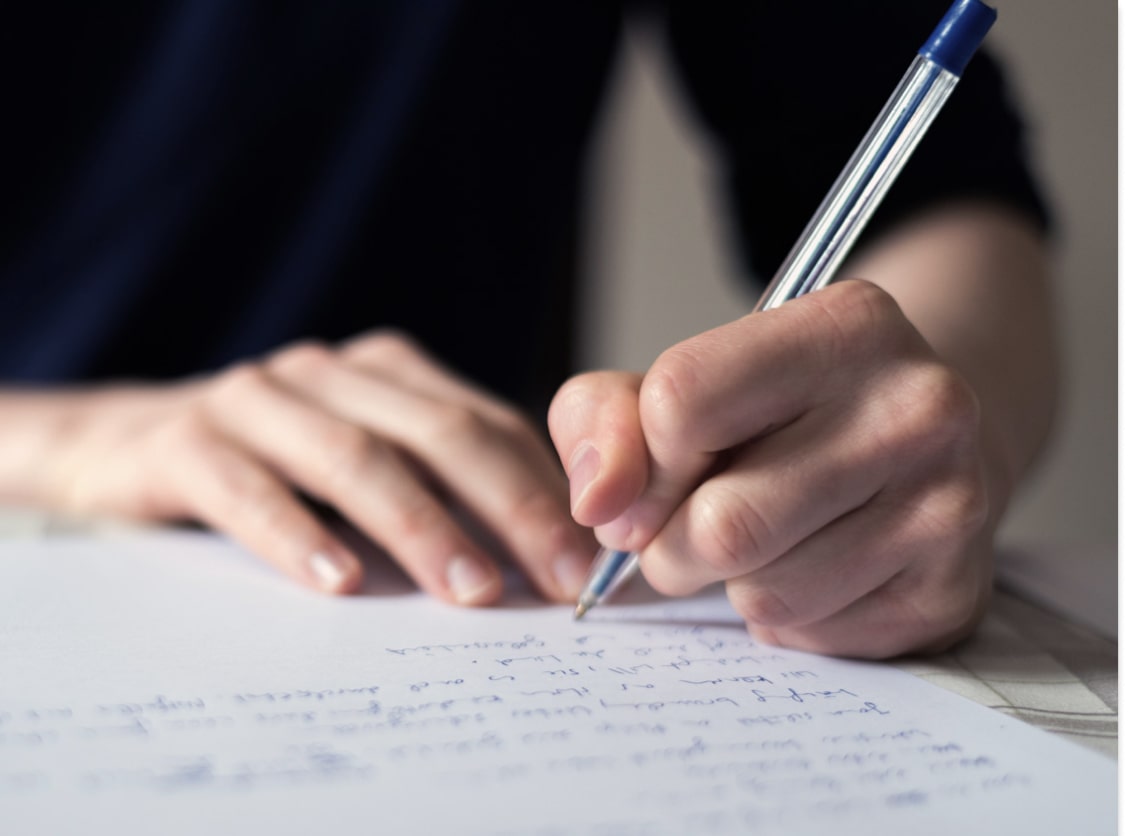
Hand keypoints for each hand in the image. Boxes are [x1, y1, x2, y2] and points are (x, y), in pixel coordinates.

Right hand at [39, 332, 595, 601]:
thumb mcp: (362, 465)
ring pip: (354, 457)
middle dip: (507, 508)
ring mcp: (255, 398)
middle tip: (552, 580)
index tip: (584, 562)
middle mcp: (327, 371)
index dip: (542, 491)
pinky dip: (297, 533)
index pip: (486, 424)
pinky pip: (248, 488)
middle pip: (438, 433)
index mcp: (386, 372)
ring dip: (421, 526)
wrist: (123, 446)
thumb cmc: (271, 468)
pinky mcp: (184, 441)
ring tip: (469, 591)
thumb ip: (438, 489)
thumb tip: (536, 556)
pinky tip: (339, 582)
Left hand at [549, 280, 994, 657]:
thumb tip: (601, 504)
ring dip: (732, 582)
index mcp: (847, 325)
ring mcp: (948, 504)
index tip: (656, 475)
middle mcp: (916, 407)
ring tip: (769, 538)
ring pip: (763, 591)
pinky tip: (817, 567)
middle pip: (723, 523)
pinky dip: (785, 615)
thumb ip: (604, 420)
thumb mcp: (680, 380)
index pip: (679, 403)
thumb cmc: (780, 412)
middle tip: (693, 526)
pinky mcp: (949, 592)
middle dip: (674, 544)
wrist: (917, 446)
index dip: (644, 461)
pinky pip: (809, 635)